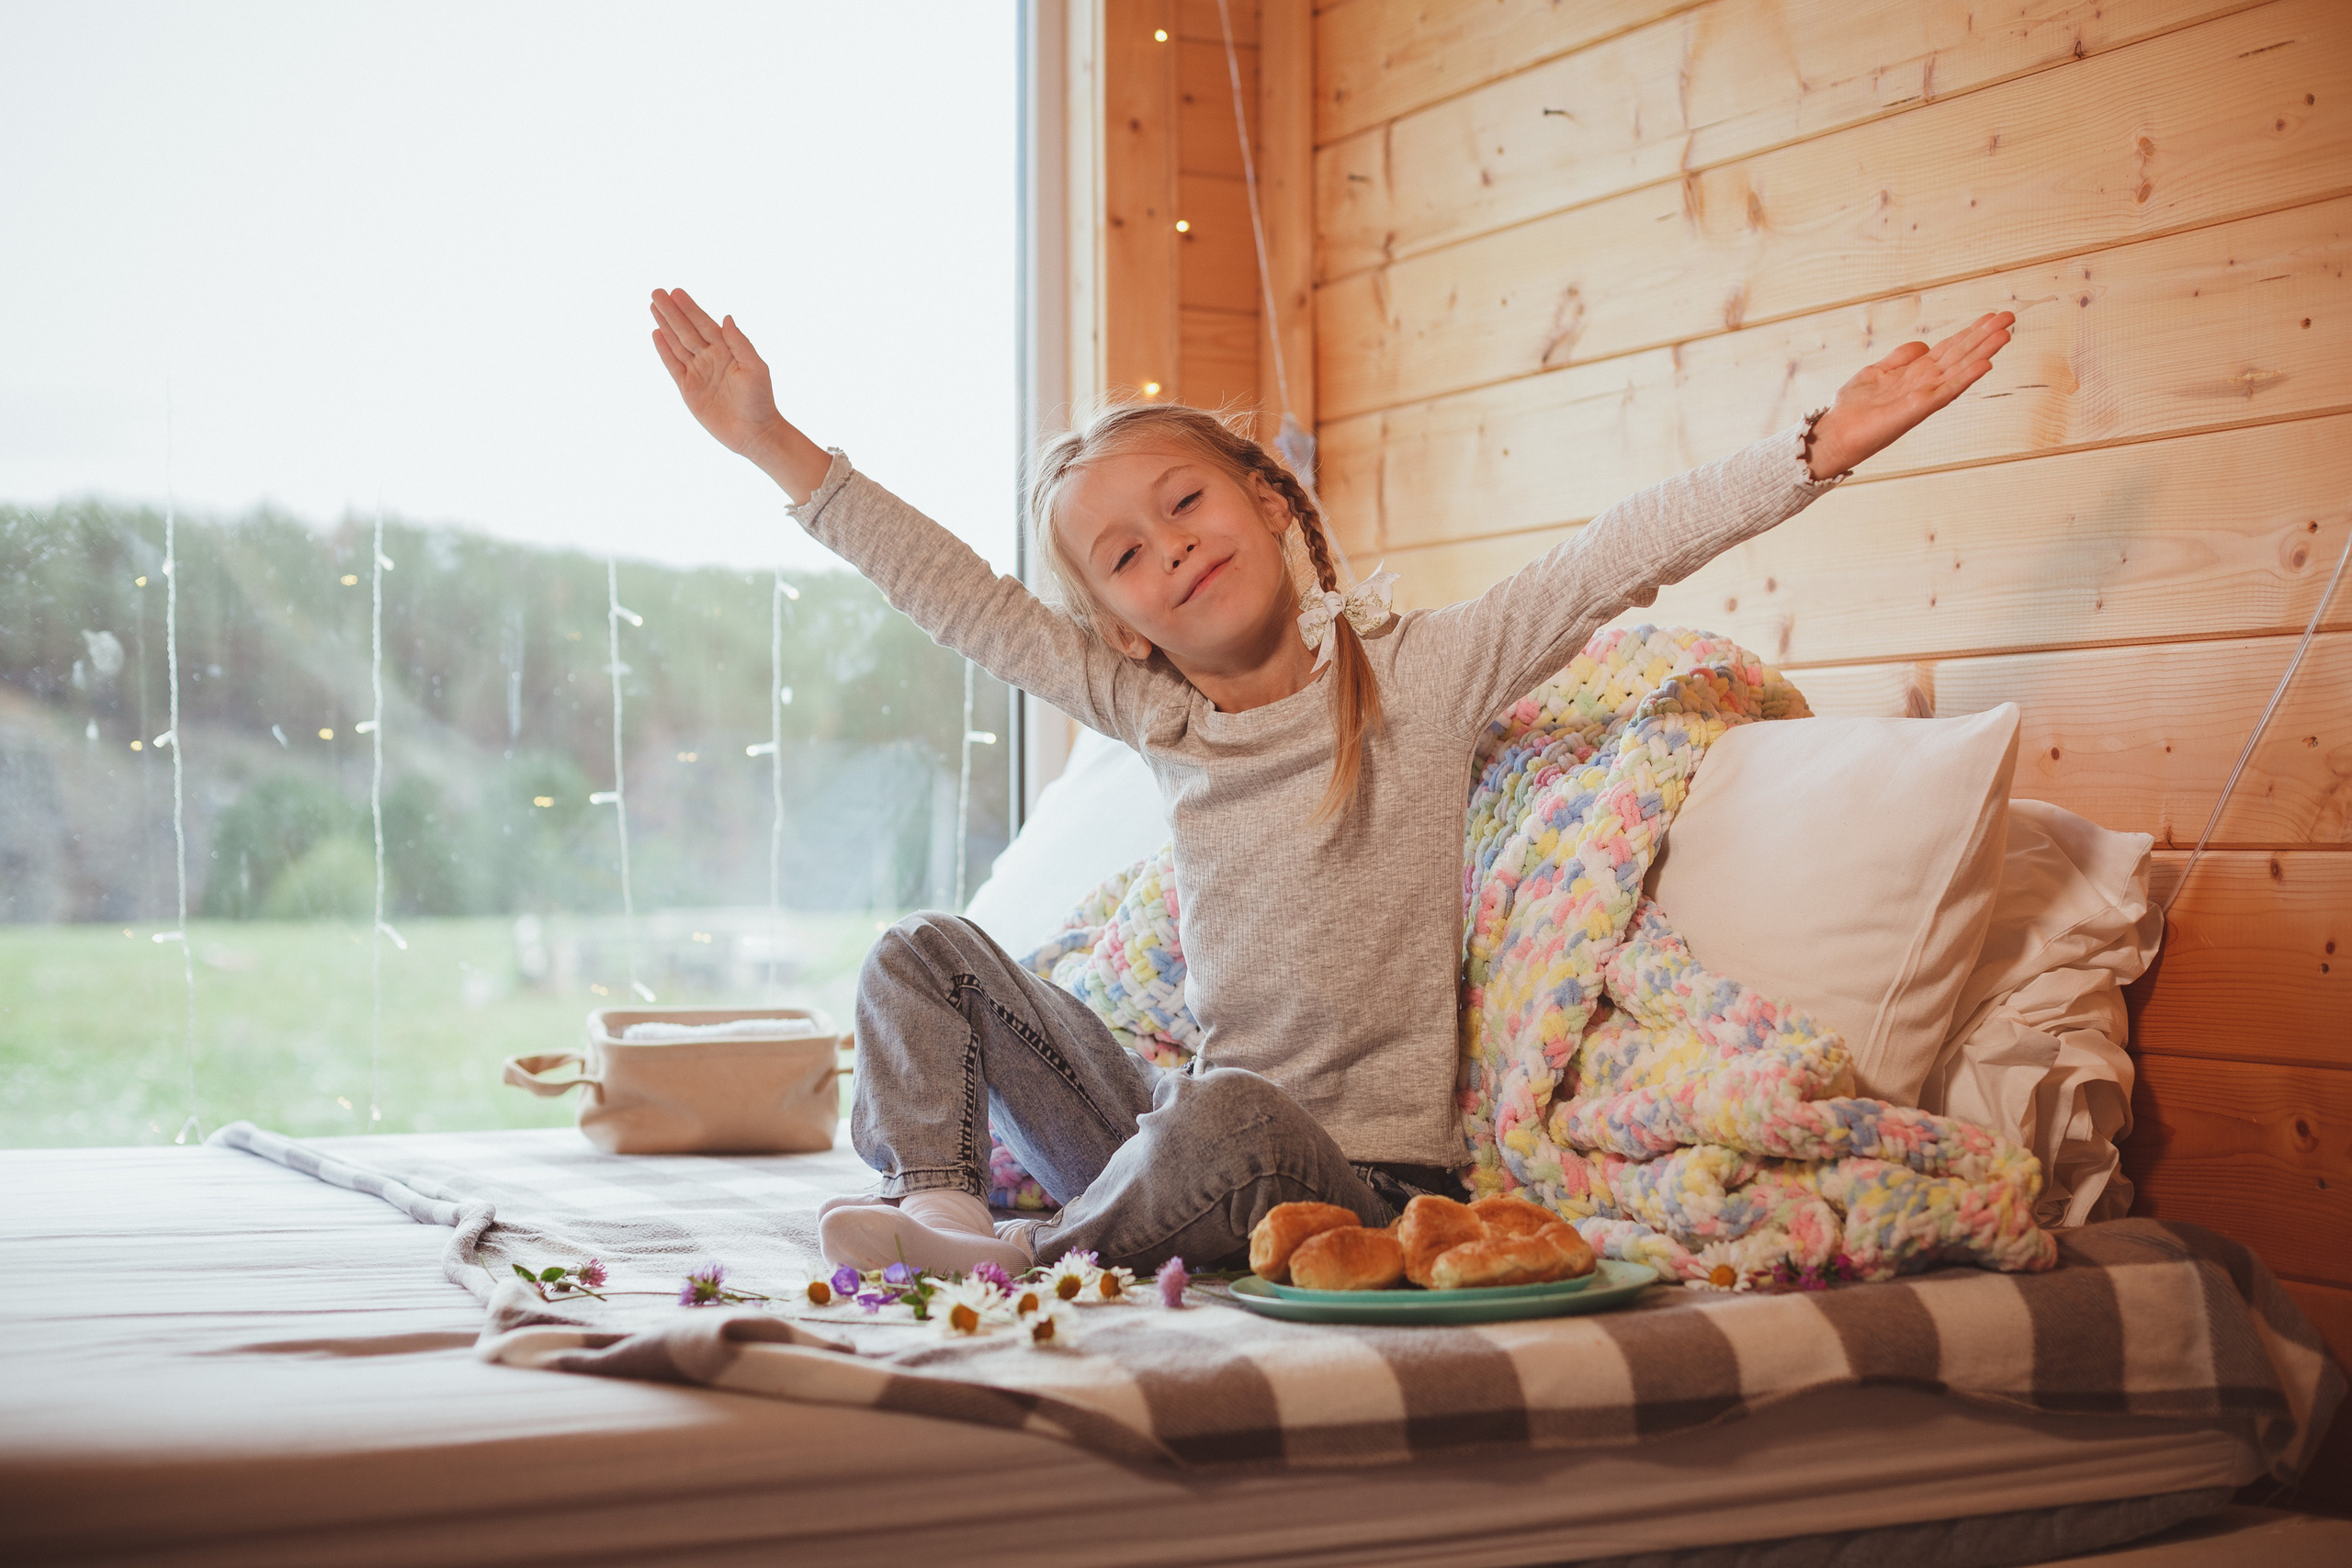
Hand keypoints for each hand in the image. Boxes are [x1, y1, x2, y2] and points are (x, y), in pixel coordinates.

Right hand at [649, 288, 829, 500]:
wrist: (754, 433)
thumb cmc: (760, 401)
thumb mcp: (756, 369)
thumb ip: (740, 344)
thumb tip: (727, 318)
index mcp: (727, 350)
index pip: (704, 324)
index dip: (690, 308)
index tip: (676, 292)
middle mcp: (711, 357)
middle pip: (686, 330)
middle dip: (672, 311)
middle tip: (657, 292)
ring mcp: (699, 372)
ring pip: (677, 344)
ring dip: (665, 325)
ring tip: (653, 306)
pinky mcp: (689, 389)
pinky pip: (673, 365)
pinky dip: (664, 350)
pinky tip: (656, 334)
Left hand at [1806, 310, 2013, 478]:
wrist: (1835, 434)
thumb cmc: (1852, 408)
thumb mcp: (1876, 372)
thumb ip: (1900, 358)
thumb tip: (1924, 344)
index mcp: (1916, 373)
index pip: (1949, 348)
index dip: (1970, 332)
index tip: (1991, 316)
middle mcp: (1924, 383)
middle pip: (1960, 354)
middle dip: (1984, 335)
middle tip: (2010, 317)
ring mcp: (1923, 396)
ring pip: (1959, 369)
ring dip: (1983, 352)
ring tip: (2005, 334)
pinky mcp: (1917, 409)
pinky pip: (1946, 390)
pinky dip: (1965, 377)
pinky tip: (1985, 365)